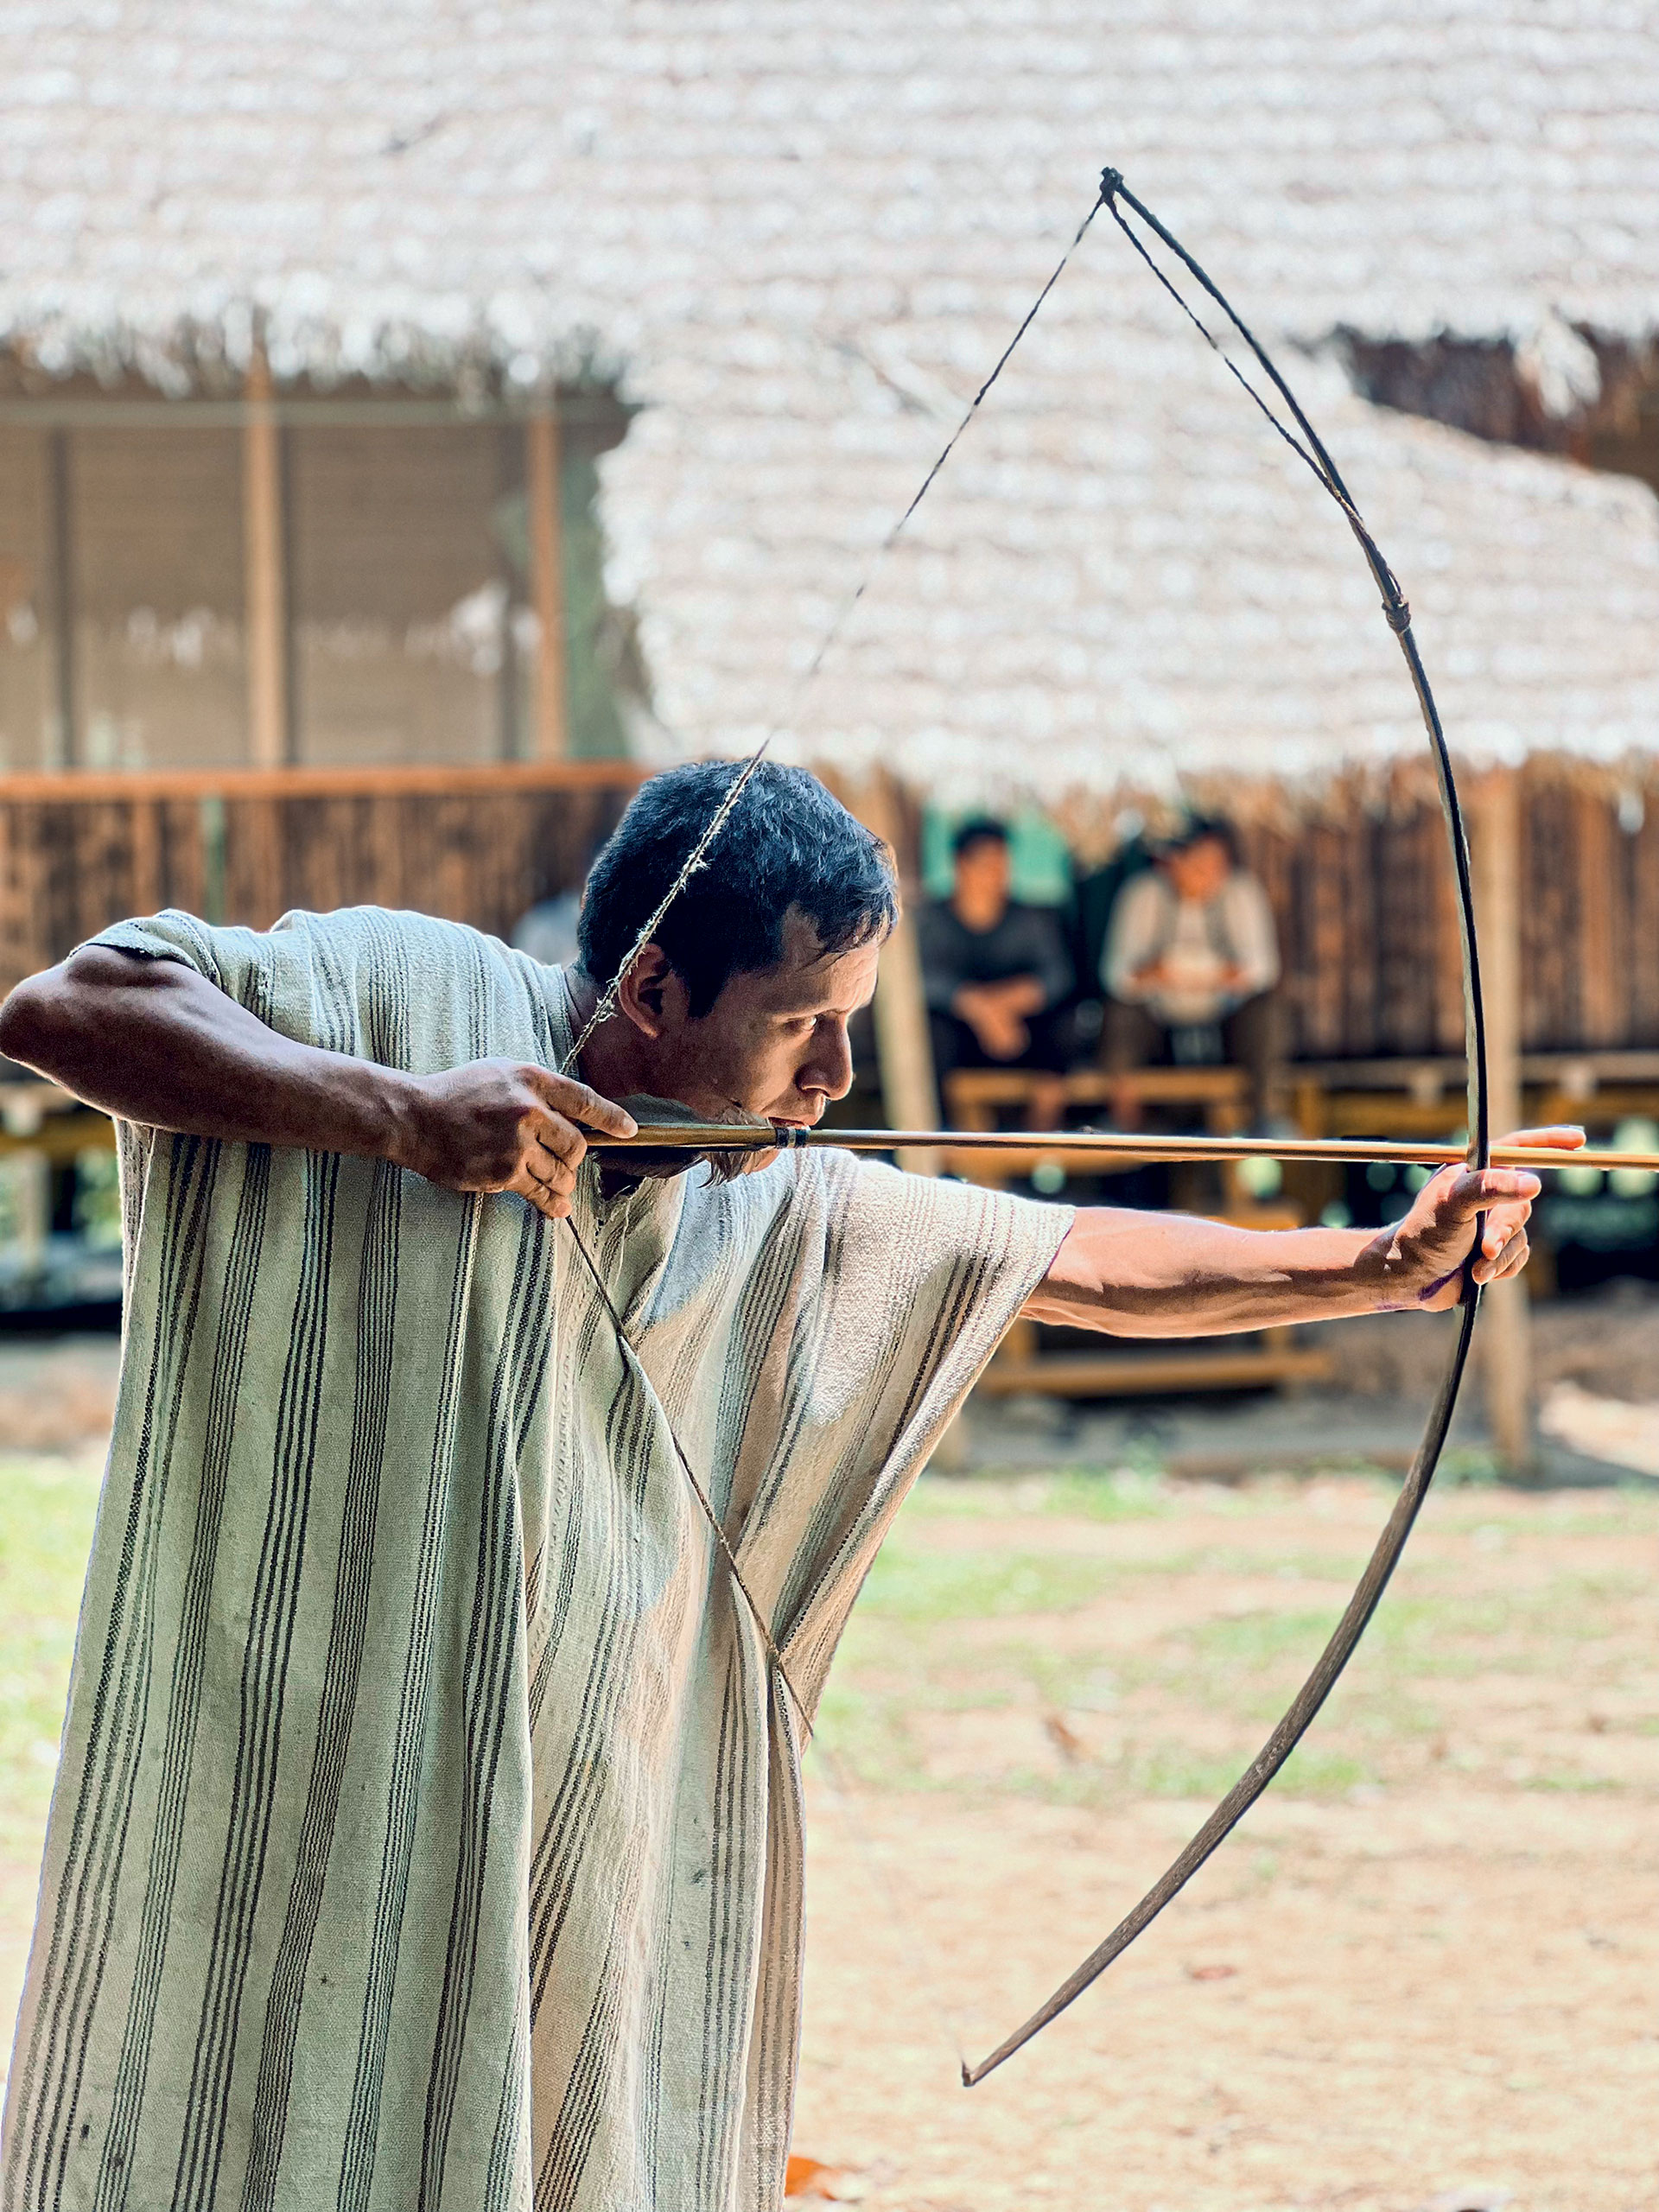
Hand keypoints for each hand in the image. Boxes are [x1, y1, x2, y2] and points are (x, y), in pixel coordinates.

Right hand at [396, 1060, 636, 1221]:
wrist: (414, 1118)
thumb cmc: (456, 1094)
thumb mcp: (501, 1074)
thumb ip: (537, 1090)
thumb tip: (573, 1114)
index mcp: (531, 1080)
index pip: (584, 1100)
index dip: (611, 1118)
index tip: (629, 1131)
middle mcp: (529, 1110)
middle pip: (576, 1145)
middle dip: (574, 1159)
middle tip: (566, 1162)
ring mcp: (516, 1144)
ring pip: (560, 1173)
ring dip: (562, 1183)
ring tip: (559, 1185)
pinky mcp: (503, 1173)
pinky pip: (539, 1193)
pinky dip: (551, 1203)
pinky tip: (557, 1209)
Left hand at [1368, 1124, 1582, 1309]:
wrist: (1408, 1278)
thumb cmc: (1423, 1234)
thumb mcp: (1452, 1204)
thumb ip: (1490, 1188)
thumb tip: (1534, 1183)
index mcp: (1472, 1172)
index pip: (1517, 1148)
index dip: (1548, 1142)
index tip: (1579, 1140)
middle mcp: (1485, 1194)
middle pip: (1523, 1201)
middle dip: (1506, 1228)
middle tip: (1485, 1246)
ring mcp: (1491, 1222)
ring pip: (1521, 1235)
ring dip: (1500, 1255)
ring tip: (1473, 1265)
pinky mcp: (1495, 1251)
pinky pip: (1519, 1257)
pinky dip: (1501, 1268)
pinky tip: (1476, 1274)